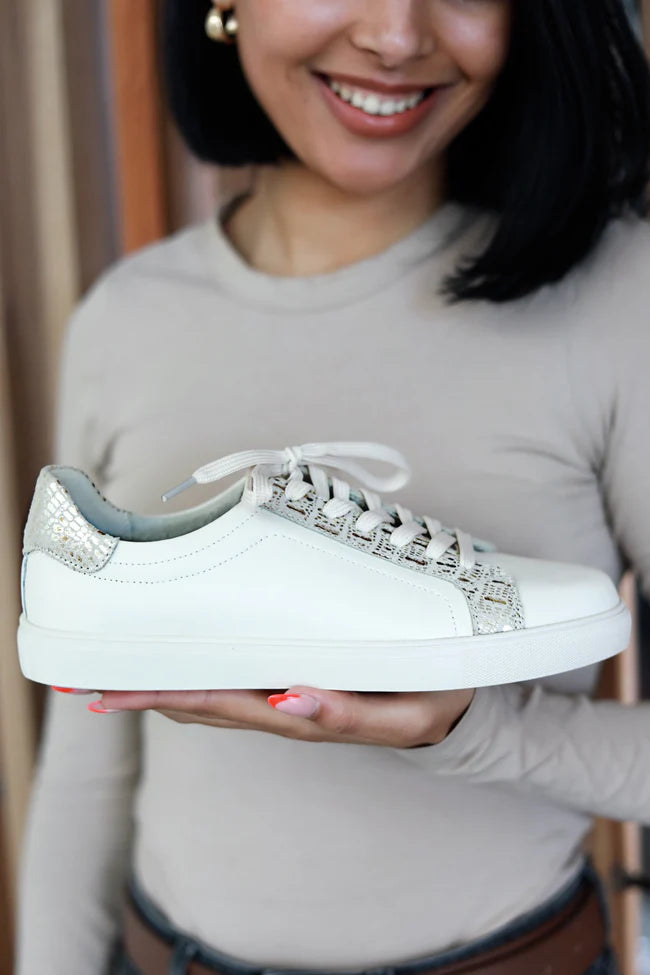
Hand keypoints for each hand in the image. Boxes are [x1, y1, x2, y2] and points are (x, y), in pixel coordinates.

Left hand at [70, 684, 475, 747]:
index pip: (227, 704)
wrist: (457, 703)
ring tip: (112, 677)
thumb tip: (291, 695)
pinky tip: (172, 668)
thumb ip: (351, 710)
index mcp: (307, 711)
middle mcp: (287, 707)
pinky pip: (237, 683)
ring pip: (215, 696)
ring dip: (163, 688)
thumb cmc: (432, 696)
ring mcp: (289, 697)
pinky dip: (198, 677)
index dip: (173, 696)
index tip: (123, 689)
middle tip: (92, 682)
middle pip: (206, 703)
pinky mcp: (296, 680)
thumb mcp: (407, 710)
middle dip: (149, 694)